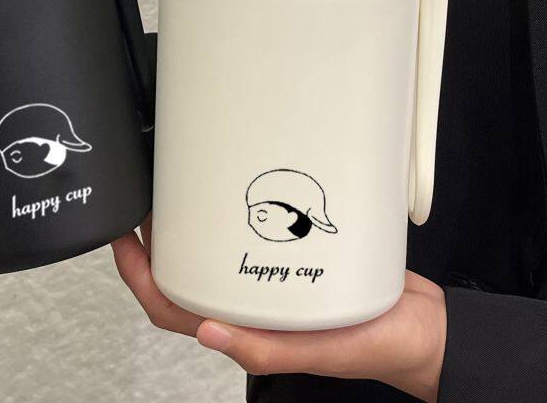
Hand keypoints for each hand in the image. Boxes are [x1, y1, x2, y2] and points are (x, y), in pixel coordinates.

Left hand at [112, 218, 446, 401]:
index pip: (172, 308)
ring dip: (189, 229)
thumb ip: (265, 347)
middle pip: (184, 276)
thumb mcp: (319, 352)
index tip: (123, 238)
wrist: (423, 328)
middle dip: (157, 243)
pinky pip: (250, 241)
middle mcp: (250, 305)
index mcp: (247, 329)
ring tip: (178, 194)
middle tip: (145, 203)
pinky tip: (233, 197)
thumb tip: (207, 334)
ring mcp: (267, 284)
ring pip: (213, 257)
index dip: (139, 276)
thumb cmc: (378, 348)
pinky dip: (232, 221)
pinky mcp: (290, 262)